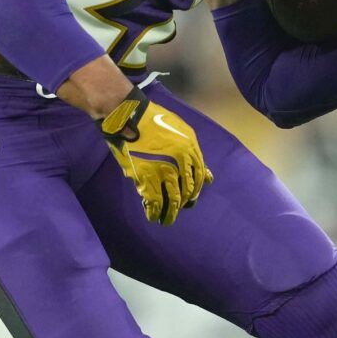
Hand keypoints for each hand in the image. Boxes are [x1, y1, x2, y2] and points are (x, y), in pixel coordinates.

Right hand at [99, 90, 212, 224]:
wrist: (127, 117)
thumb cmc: (154, 120)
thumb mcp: (182, 131)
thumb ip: (195, 153)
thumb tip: (209, 177)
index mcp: (191, 150)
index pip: (199, 177)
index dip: (195, 191)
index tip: (191, 199)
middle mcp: (180, 163)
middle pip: (187, 191)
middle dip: (184, 203)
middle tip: (179, 209)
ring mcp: (163, 171)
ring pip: (173, 200)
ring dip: (170, 214)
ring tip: (167, 221)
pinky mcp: (145, 178)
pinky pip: (154, 201)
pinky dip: (154, 212)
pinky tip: (152, 216)